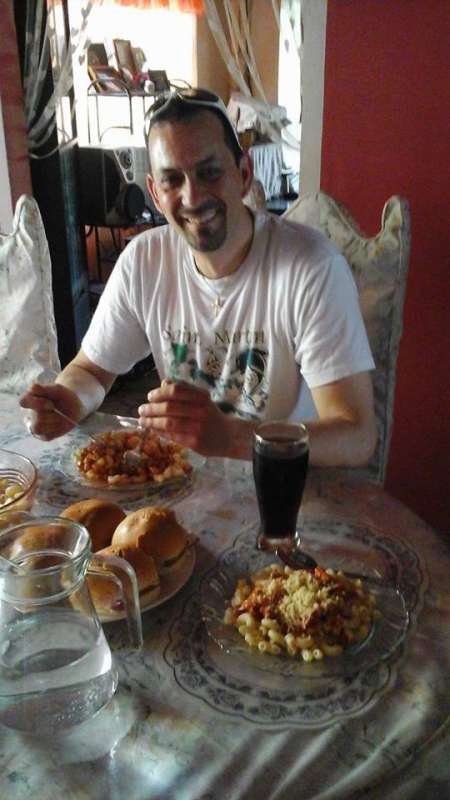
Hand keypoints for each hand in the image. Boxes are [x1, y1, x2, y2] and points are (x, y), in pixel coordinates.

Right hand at [19, 382, 82, 440]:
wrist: (74, 407)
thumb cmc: (62, 396)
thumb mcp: (56, 389)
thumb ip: (44, 388)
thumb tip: (33, 387)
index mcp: (29, 399)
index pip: (23, 402)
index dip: (37, 404)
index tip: (51, 404)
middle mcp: (29, 414)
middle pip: (35, 417)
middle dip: (50, 414)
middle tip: (57, 409)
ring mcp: (35, 426)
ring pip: (37, 428)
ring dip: (53, 422)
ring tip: (60, 417)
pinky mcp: (43, 435)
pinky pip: (47, 436)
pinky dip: (57, 429)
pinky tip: (60, 423)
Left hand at [137, 379, 252, 457]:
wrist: (229, 436)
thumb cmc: (211, 415)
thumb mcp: (201, 398)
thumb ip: (184, 389)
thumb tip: (163, 383)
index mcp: (201, 397)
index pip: (175, 391)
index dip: (159, 393)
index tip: (150, 397)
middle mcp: (200, 410)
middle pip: (169, 408)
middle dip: (151, 409)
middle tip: (141, 410)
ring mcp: (198, 427)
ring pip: (168, 423)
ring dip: (151, 422)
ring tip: (142, 421)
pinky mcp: (195, 442)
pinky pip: (172, 436)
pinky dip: (159, 432)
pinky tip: (153, 430)